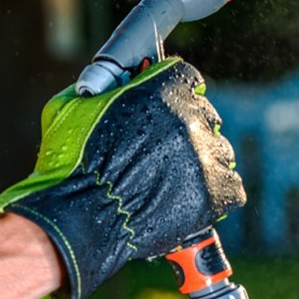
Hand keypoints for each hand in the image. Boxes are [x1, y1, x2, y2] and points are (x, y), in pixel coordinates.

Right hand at [0, 57, 244, 298]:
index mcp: (161, 89)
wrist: (77, 219)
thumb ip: (102, 87)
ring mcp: (204, 157)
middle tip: (160, 152)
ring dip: (200, 164)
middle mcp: (189, 118)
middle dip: (185, 131)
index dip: (173, 95)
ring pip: (220, 153)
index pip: (187, 79)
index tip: (162, 110)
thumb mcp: (70, 107)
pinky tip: (190, 199)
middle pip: (205, 116)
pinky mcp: (213, 196)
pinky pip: (232, 189)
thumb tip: (117, 81)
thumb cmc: (66, 165)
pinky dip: (215, 195)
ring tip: (171, 181)